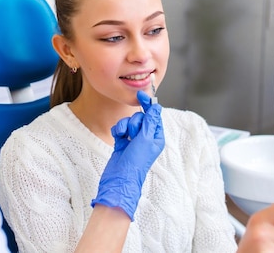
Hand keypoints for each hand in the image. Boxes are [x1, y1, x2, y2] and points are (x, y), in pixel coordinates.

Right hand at [91, 90, 164, 219]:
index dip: (148, 105)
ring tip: (124, 137)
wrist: (119, 178)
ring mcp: (134, 140)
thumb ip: (150, 121)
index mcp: (157, 138)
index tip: (141, 95)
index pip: (154, 116)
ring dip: (125, 126)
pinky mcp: (122, 142)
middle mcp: (146, 138)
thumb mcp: (146, 139)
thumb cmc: (136, 161)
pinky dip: (118, 131)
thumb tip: (156, 107)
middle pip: (140, 118)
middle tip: (133, 133)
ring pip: (129, 122)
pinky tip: (117, 137)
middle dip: (135, 122)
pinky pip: (120, 128)